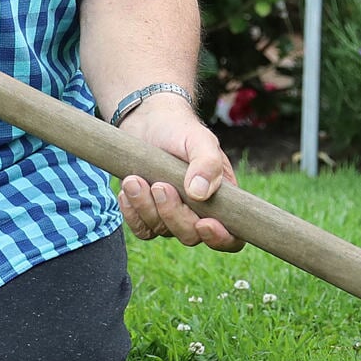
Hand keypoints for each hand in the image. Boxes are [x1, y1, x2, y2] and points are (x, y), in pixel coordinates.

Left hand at [115, 97, 243, 251]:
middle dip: (173, 214)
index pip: (231, 235)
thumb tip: (200, 194)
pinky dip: (132, 213)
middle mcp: (199, 211)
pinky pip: (142, 229)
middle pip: (190, 235)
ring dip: (146, 207)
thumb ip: (207, 163)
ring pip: (162, 231)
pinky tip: (128, 190)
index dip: (221, 238)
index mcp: (221, 198)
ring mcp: (172, 215)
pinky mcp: (148, 213)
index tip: (205, 223)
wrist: (148, 121)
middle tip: (160, 186)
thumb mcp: (199, 139)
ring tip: (135, 179)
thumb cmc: (180, 129)